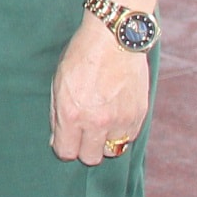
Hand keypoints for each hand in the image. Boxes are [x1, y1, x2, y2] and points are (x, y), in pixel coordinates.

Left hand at [49, 16, 152, 166]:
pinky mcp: (139, 115)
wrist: (114, 38)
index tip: (66, 139)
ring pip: (113, 151)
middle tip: (84, 133)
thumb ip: (57, 114)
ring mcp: (120, 120)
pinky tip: (116, 115)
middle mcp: (97, 122)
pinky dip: (122, 132)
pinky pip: (130, 137)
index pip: (67, 153)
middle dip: (85, 148)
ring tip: (102, 123)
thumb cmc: (81, 57)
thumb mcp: (58, 83)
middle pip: (91, 158)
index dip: (64, 147)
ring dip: (106, 141)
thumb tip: (57, 138)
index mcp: (72, 114)